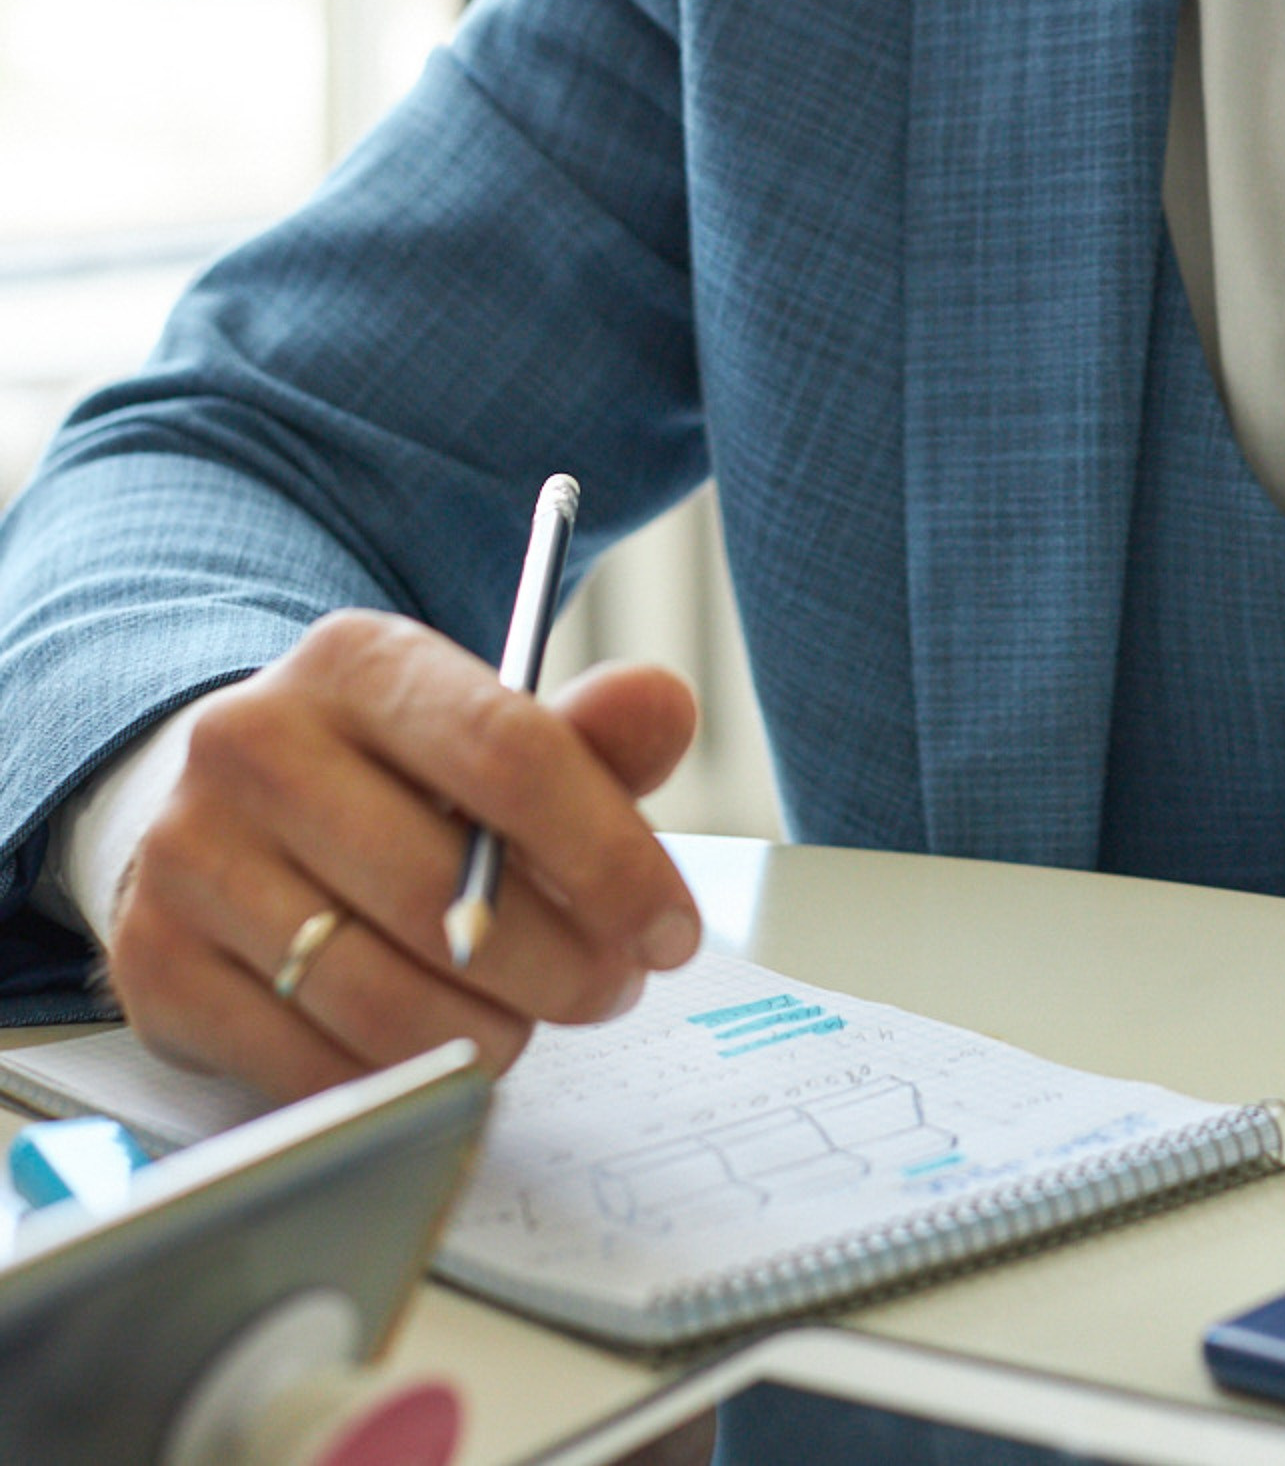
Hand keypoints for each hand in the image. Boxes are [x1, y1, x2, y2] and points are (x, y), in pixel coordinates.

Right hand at [104, 612, 703, 1099]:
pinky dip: (396, 1082)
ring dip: (488, 1034)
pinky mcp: (153, 965)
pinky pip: (308, 1068)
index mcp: (356, 661)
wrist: (221, 814)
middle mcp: (253, 742)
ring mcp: (188, 856)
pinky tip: (435, 1052)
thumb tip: (664, 704)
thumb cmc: (392, 781)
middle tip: (611, 988)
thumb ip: (587, 734)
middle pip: (446, 893)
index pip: (508, 753)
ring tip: (525, 1020)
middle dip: (562, 965)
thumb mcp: (488, 732)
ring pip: (378, 996)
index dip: (609, 856)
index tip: (671, 930)